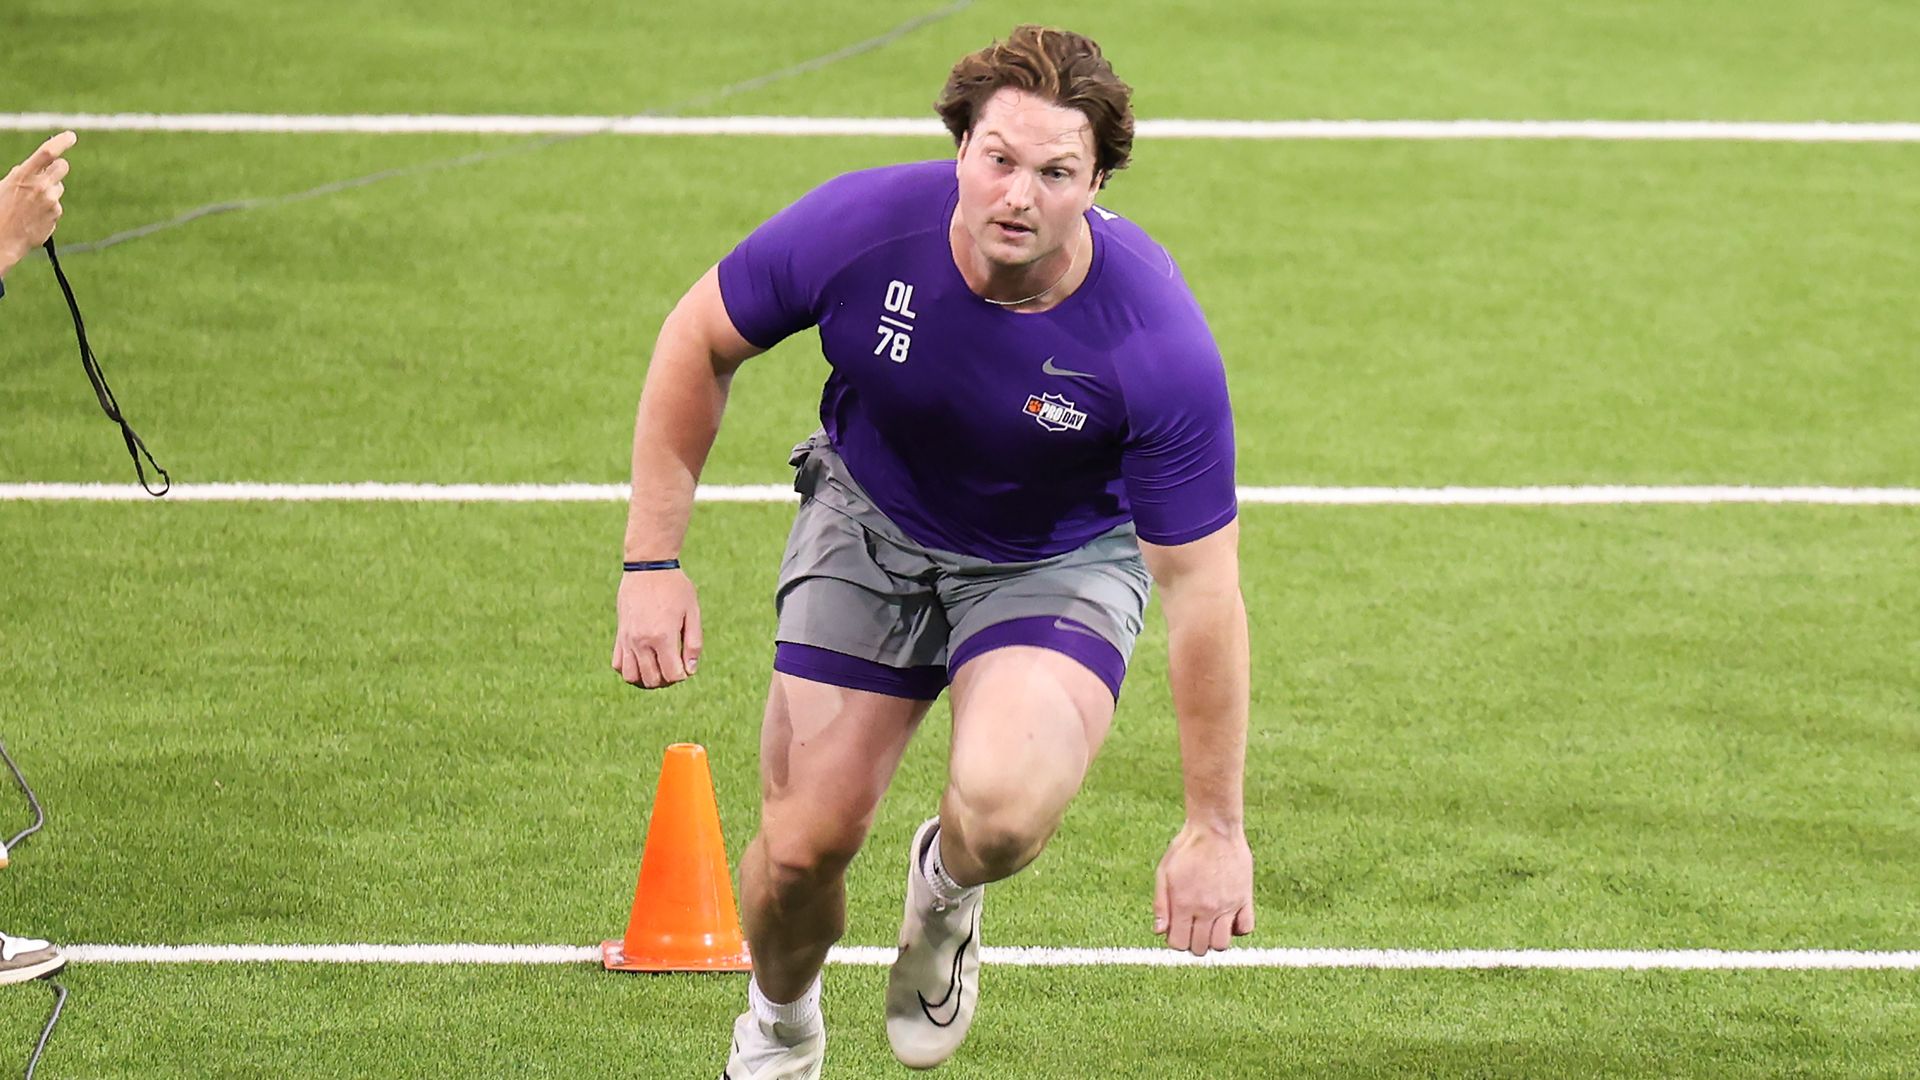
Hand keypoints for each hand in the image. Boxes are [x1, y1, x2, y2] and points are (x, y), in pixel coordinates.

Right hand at [0, 131, 75, 273]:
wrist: (1, 238)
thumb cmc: (0, 209)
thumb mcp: (6, 185)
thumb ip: (23, 175)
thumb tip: (37, 167)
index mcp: (23, 176)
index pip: (47, 153)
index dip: (61, 142)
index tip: (71, 136)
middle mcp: (40, 187)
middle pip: (62, 166)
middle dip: (57, 167)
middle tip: (48, 173)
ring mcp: (51, 202)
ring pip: (58, 187)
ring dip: (49, 191)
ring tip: (31, 203)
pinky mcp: (56, 214)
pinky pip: (56, 205)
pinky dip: (48, 208)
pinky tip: (33, 215)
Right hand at [610, 568, 702, 688]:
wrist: (648, 566)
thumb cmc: (675, 587)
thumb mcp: (692, 612)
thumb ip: (693, 643)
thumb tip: (690, 670)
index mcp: (663, 637)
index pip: (672, 675)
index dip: (682, 675)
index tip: (686, 664)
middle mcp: (642, 641)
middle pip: (651, 680)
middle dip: (666, 680)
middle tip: (674, 666)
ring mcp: (628, 639)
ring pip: (631, 676)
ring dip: (646, 679)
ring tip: (657, 667)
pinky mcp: (620, 634)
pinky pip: (617, 664)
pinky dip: (629, 669)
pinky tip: (642, 660)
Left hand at [1152, 822, 1254, 956]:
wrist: (1215, 828)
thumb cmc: (1187, 848)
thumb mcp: (1164, 872)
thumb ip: (1161, 904)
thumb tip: (1158, 932)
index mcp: (1184, 904)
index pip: (1179, 944)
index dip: (1176, 941)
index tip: (1178, 931)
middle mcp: (1206, 909)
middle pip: (1200, 948)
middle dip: (1194, 943)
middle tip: (1193, 928)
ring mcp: (1227, 905)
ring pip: (1222, 944)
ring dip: (1214, 940)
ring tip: (1210, 926)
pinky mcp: (1244, 898)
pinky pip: (1246, 928)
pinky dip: (1237, 929)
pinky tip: (1229, 918)